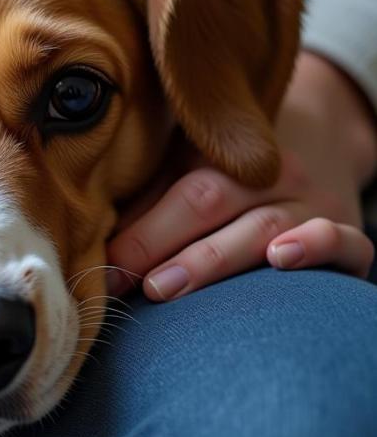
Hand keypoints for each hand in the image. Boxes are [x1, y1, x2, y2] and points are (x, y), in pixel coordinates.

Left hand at [108, 52, 376, 299]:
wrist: (320, 149)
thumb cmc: (224, 183)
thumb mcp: (184, 178)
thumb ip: (145, 205)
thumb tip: (88, 243)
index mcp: (222, 155)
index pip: (179, 189)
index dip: (140, 230)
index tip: (104, 267)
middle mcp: (269, 172)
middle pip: (211, 199)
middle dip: (159, 243)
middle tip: (125, 281)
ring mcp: (312, 200)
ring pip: (263, 224)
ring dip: (211, 258)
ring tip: (165, 287)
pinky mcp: (349, 230)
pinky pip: (344, 239)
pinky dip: (316, 245)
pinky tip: (282, 259)